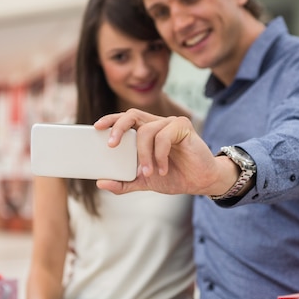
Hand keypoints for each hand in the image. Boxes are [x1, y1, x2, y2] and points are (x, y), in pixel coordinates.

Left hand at [94, 109, 228, 195]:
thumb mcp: (144, 181)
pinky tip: (163, 169)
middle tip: (111, 145)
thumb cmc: (174, 176)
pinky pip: (164, 137)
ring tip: (148, 172)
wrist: (201, 182)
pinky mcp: (183, 127)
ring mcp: (170, 123)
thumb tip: (101, 183)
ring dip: (144, 155)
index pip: (125, 119)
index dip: (110, 120)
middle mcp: (157, 124)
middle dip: (118, 128)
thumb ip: (124, 182)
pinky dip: (160, 155)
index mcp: (146, 132)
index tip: (96, 127)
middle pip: (132, 115)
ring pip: (147, 131)